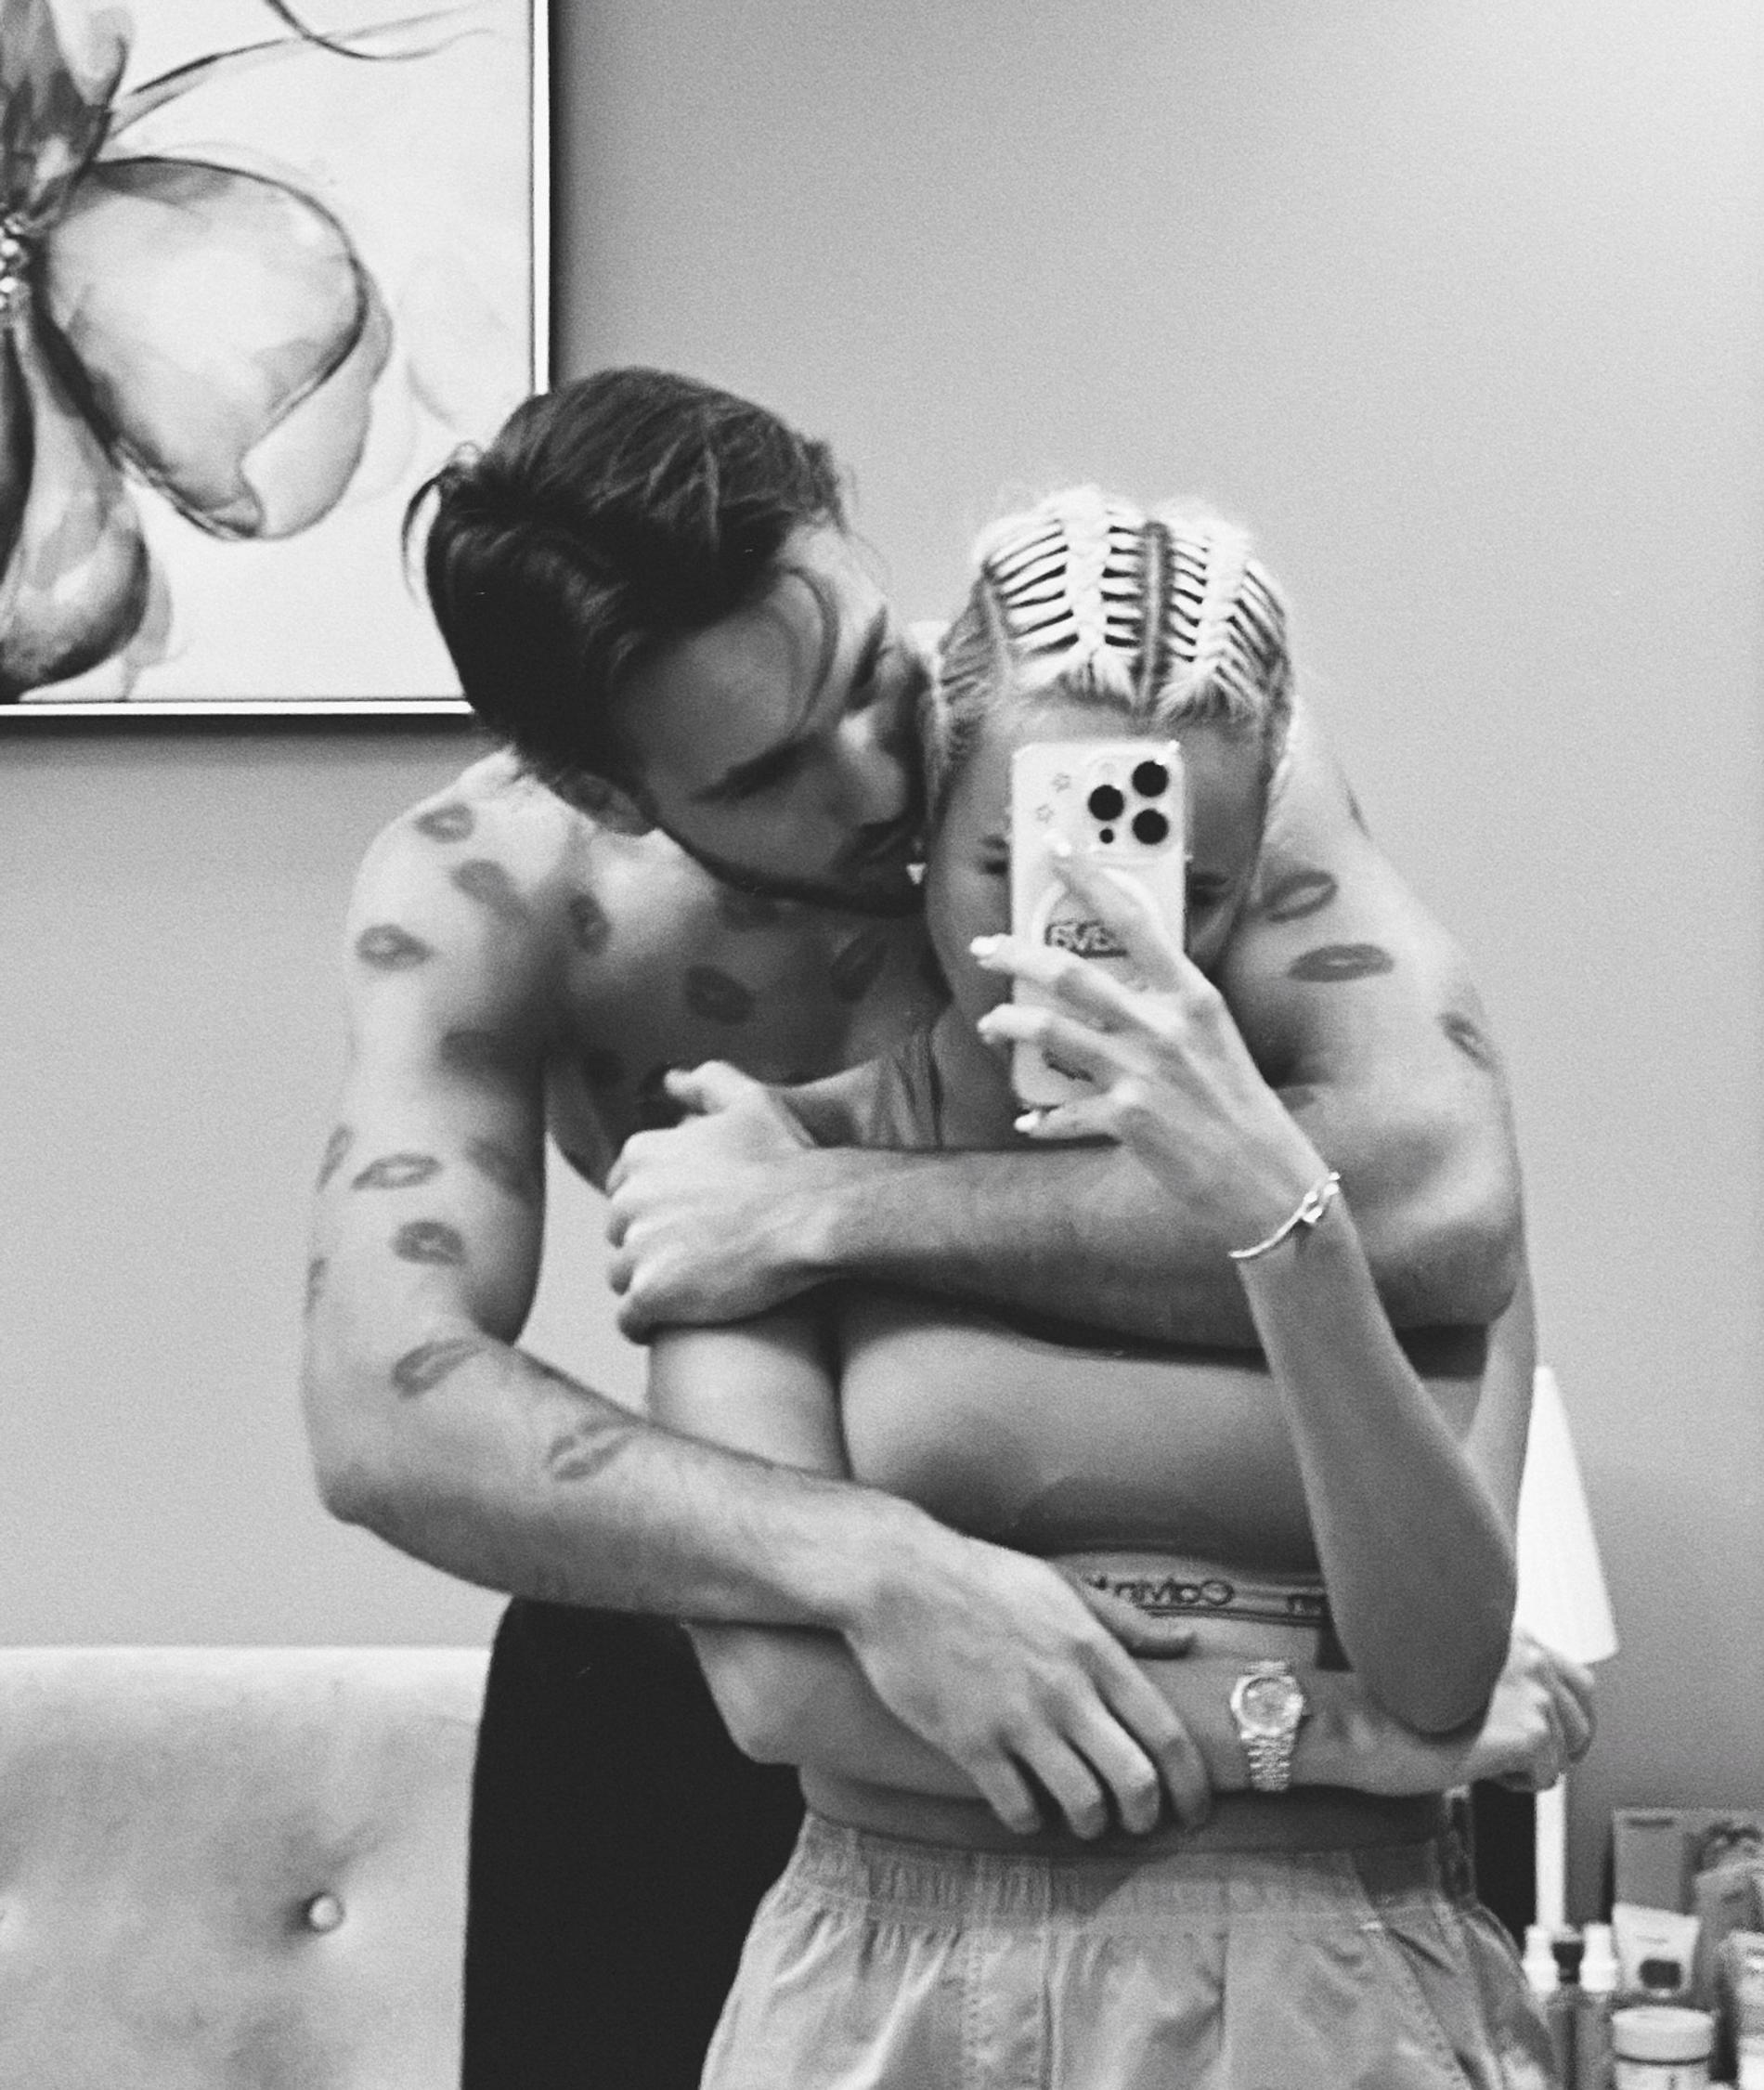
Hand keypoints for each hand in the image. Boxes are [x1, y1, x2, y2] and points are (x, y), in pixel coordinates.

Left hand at [605, 1063, 818, 1337]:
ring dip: (648, 1287)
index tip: (686, 1225)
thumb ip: (708, 1083)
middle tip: (693, 1261)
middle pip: (621, 1236)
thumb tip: (670, 1080)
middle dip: (648, 1248)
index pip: (623, 1193)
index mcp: (643, 1155)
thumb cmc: (790, 1158)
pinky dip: (646, 1326)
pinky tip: (670, 1326)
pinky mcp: (652, 1292)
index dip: (655, 1211)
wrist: (815, 1214)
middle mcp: (629, 1198)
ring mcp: (638, 1247)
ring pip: (622, 1277)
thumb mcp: (751, 1102)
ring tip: (687, 1294)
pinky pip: (629, 1320)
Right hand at [844, 1524, 1213, 1838]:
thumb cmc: (983, 1577)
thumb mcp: (1063, 1585)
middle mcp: (1065, 1690)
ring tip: (1084, 1816)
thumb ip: (1127, 1621)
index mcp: (1094, 1650)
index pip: (1167, 1734)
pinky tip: (1028, 1805)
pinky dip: (1032, 1820)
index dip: (1193, 1785)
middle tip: (1141, 1821)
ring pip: (1082, 1805)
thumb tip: (1186, 1642)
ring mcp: (1017, 1720)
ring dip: (1091, 1824)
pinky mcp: (970, 1743)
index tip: (1195, 1811)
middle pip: (1135, 1783)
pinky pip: (1019, 1808)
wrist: (898, 1578)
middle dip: (1148, 1816)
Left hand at [971, 848, 1324, 1248]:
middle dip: (1017, 955)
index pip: (1135, 920)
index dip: (1091, 879)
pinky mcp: (1128, 1118)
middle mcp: (1165, 1026)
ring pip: (1052, 1031)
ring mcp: (1144, 1071)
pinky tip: (1028, 1121)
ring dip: (1010, 1023)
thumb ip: (1167, 1005)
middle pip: (1072, 973)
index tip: (1057, 849)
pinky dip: (1041, 1117)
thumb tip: (1112, 985)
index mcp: (1192, 995)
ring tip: (992, 1024)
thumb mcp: (1213, 1035)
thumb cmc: (1237, 1104)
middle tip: (985, 948)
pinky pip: (1063, 1111)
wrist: (1264, 1176)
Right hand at [1353, 1627, 1595, 1795]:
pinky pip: (1545, 1778)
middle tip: (1511, 1759)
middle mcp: (1527, 1654)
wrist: (1361, 1723)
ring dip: (1526, 1766)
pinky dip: (1514, 1783)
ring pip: (1564, 1755)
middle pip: (1583, 1721)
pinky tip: (1479, 1768)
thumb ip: (1502, 1679)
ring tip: (1479, 1756)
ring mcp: (1532, 1691)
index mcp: (1508, 1633)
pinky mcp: (1530, 1731)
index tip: (1539, 1741)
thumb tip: (1544, 1718)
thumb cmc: (1390, 1705)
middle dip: (1555, 1749)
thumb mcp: (1458, 1675)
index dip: (1565, 1721)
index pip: (1578, 1681)